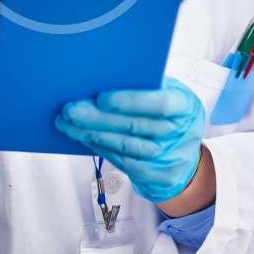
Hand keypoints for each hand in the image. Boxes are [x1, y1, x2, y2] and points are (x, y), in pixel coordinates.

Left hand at [55, 78, 205, 202]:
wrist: (185, 152)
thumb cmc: (169, 112)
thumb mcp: (168, 92)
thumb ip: (145, 85)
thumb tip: (104, 77)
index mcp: (185, 106)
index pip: (160, 104)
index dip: (130, 101)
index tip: (101, 98)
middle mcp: (179, 133)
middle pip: (134, 127)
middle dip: (98, 118)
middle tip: (71, 110)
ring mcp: (168, 158)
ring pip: (124, 146)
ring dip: (92, 134)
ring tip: (69, 124)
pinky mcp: (156, 176)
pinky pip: (123, 162)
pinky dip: (101, 148)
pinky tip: (84, 138)